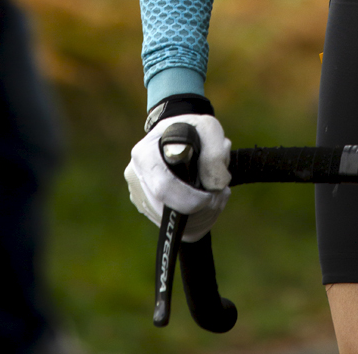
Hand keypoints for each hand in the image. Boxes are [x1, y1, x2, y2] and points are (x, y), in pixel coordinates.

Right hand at [124, 113, 230, 241]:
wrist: (179, 135)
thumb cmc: (192, 129)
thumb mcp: (209, 129)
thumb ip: (215, 153)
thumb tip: (215, 186)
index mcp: (145, 154)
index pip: (163, 187)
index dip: (190, 199)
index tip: (212, 194)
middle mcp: (136, 177)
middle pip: (168, 211)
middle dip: (202, 209)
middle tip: (222, 192)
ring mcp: (140, 196)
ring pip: (174, 225)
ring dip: (204, 215)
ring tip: (217, 193)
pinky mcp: (149, 210)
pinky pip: (176, 228)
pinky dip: (198, 222)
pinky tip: (209, 203)